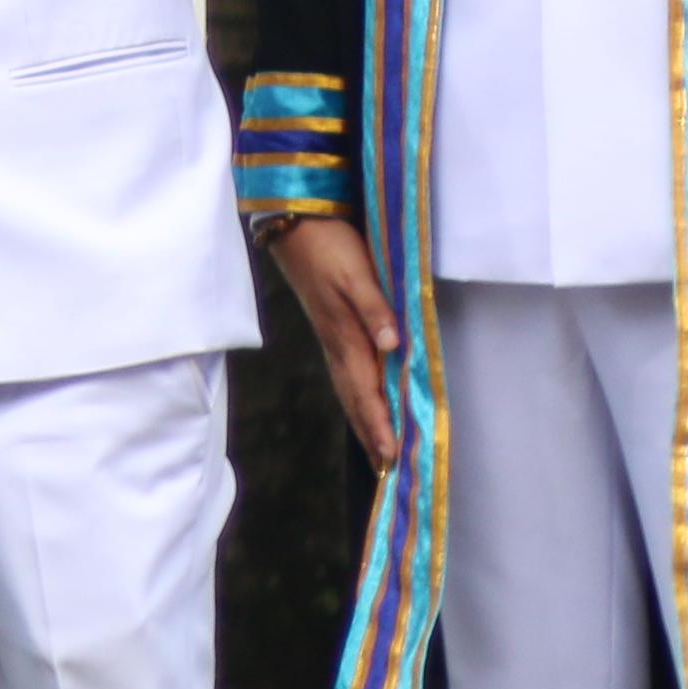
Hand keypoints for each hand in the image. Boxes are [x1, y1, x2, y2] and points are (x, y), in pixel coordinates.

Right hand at [266, 216, 402, 469]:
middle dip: (371, 432)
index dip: (379, 423)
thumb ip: (375, 309)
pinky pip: (346, 371)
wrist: (295, 220)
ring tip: (375, 447)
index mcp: (345, 334)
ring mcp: (330, 335)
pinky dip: (357, 394)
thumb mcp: (356, 274)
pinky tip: (362, 398)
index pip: (366, 390)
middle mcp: (336, 342)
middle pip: (355, 398)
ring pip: (348, 388)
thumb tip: (392, 346)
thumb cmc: (330, 245)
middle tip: (387, 468)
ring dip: (363, 419)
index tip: (391, 457)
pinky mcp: (330, 324)